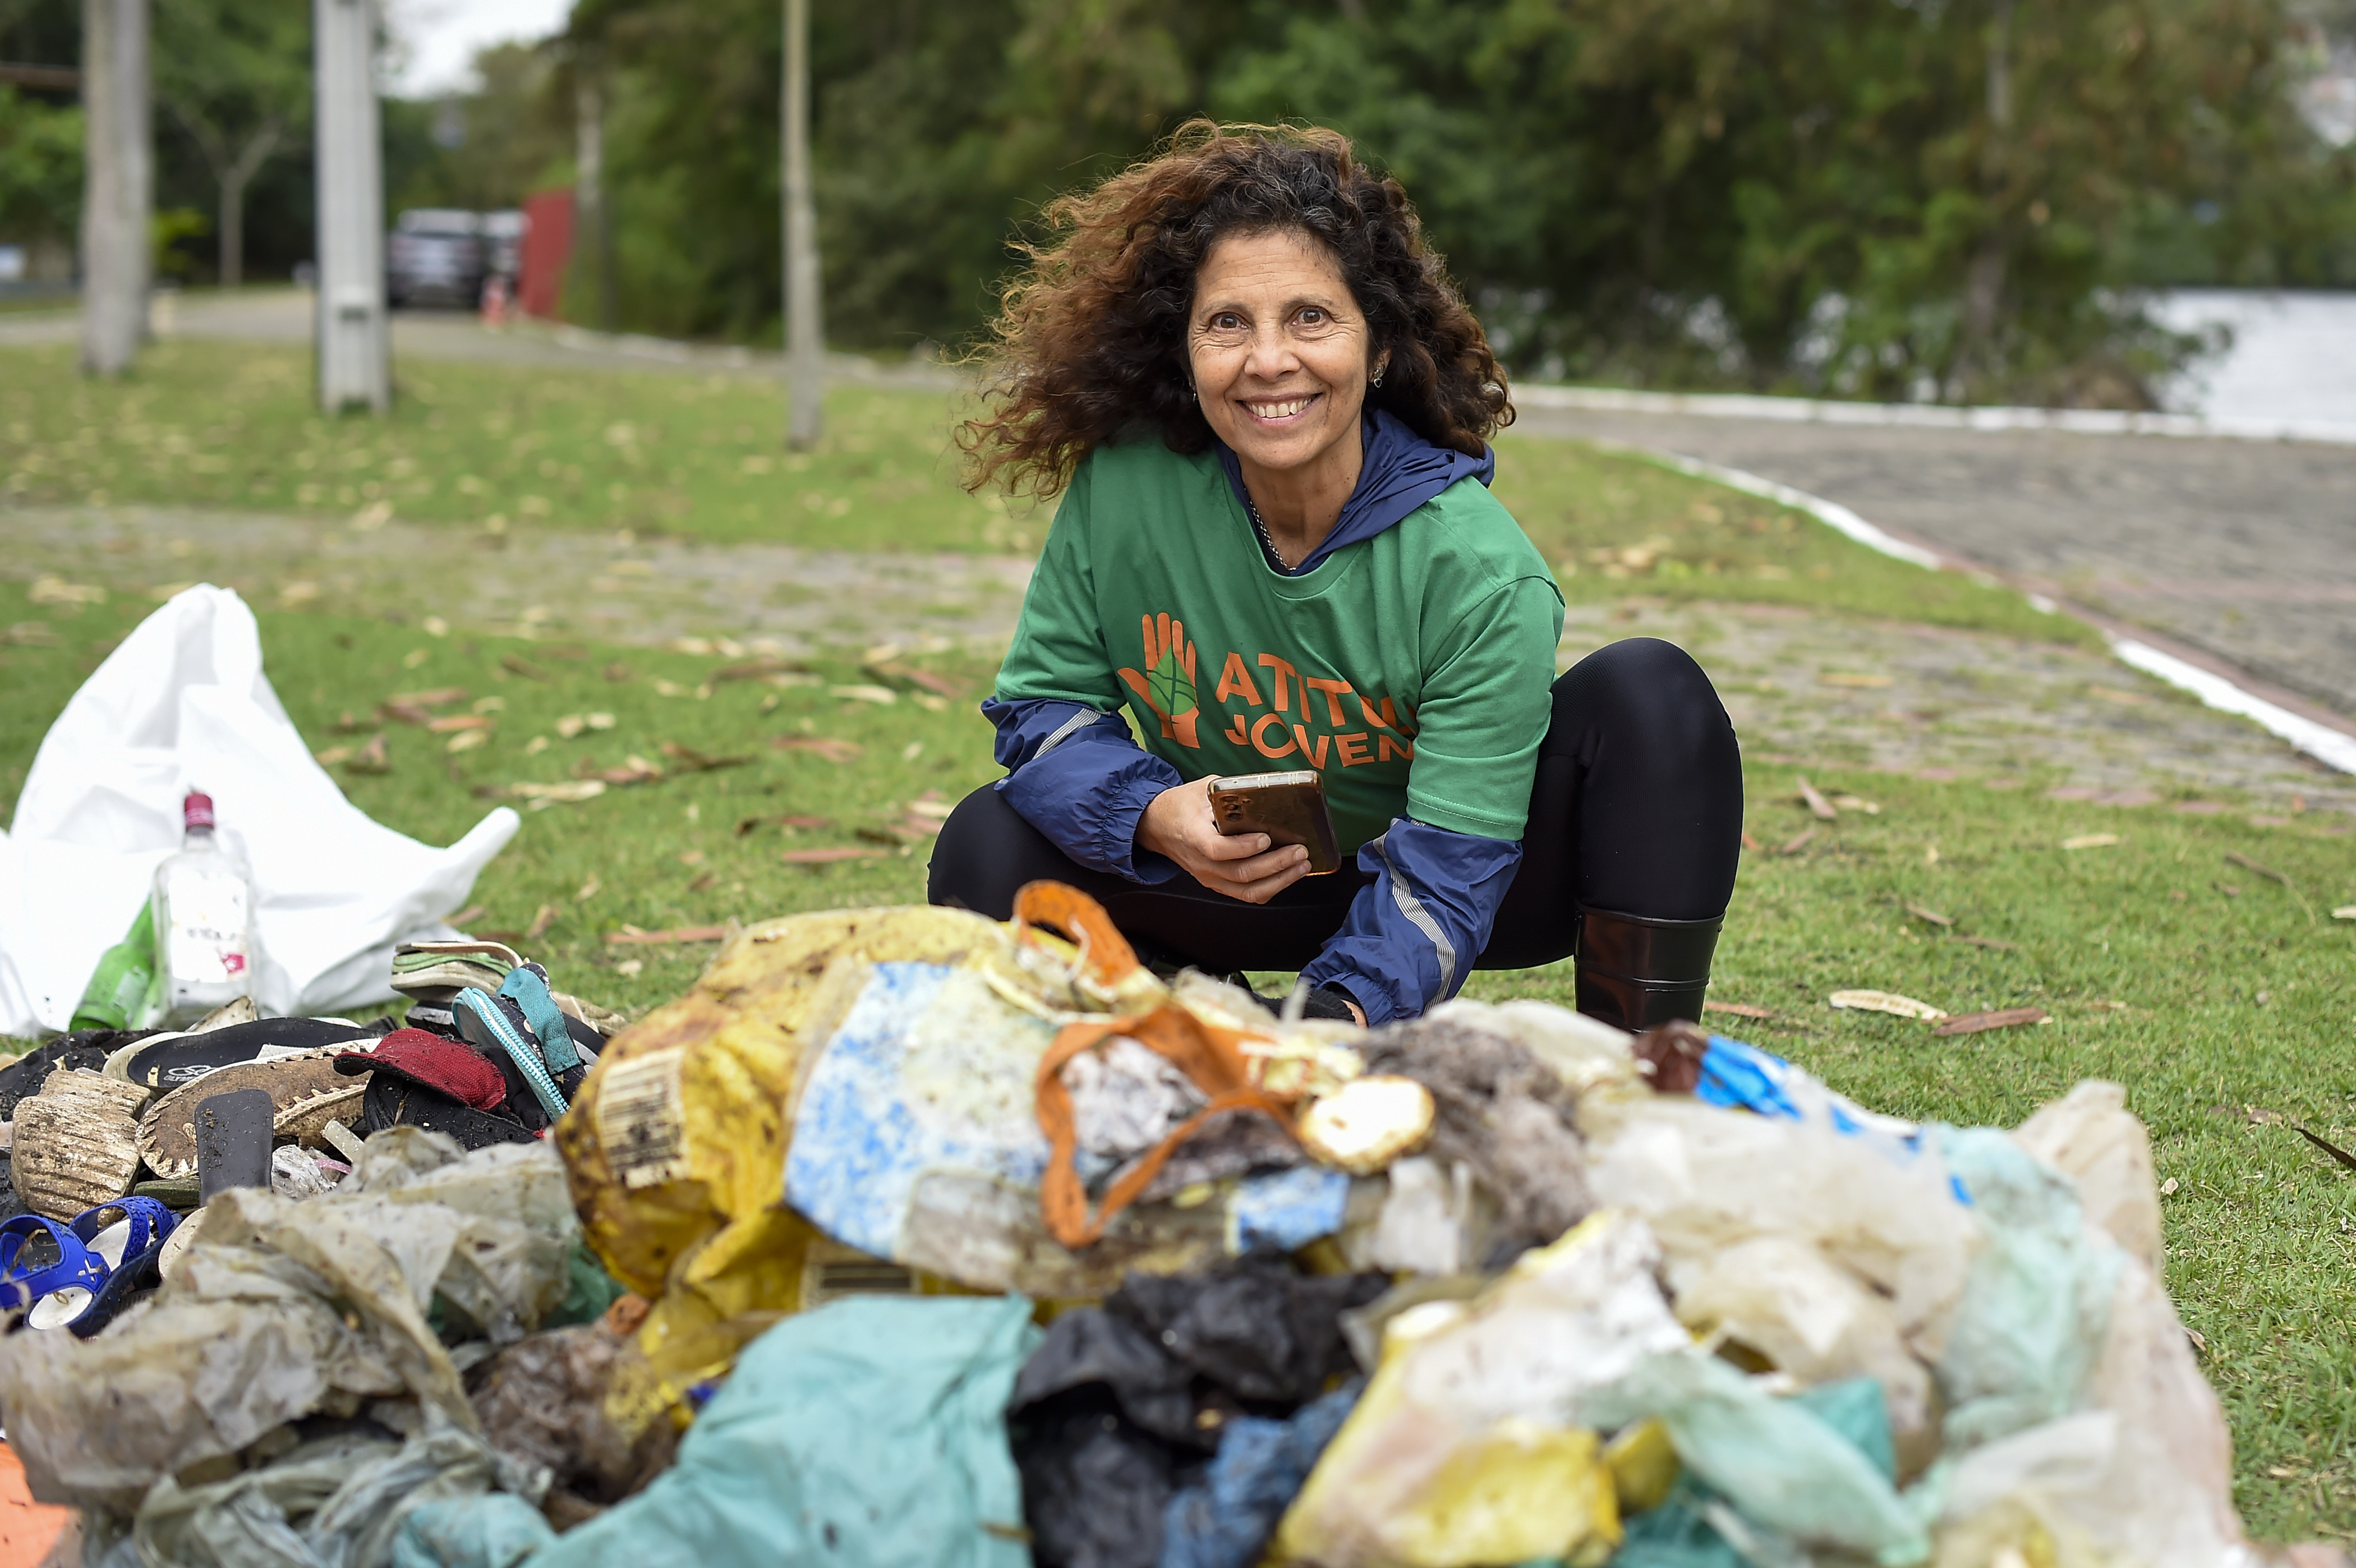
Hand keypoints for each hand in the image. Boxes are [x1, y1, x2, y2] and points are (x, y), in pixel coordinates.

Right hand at [1137, 778, 1309, 904]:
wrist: (1157, 826)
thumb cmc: (1182, 805)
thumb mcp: (1202, 789)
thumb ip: (1230, 792)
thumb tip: (1268, 790)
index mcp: (1193, 836)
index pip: (1218, 850)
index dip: (1245, 847)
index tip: (1267, 838)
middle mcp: (1201, 863)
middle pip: (1241, 874)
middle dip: (1276, 864)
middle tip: (1299, 850)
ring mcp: (1210, 878)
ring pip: (1248, 891)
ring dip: (1280, 880)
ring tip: (1302, 865)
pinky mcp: (1218, 884)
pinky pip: (1247, 894)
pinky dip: (1272, 887)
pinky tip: (1289, 874)